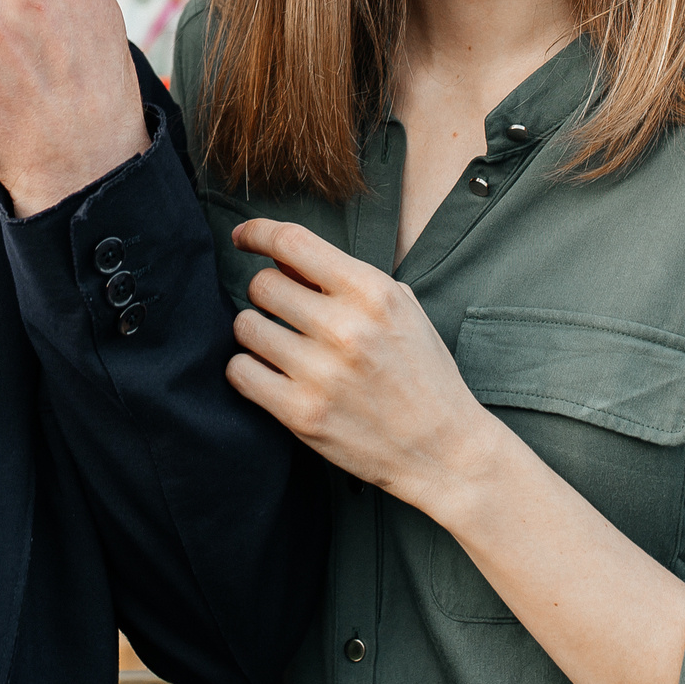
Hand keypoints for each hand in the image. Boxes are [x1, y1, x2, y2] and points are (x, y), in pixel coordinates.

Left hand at [224, 218, 509, 510]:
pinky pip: (240, 371)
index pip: (293, 242)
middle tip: (283, 312)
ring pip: (246, 326)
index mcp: (373, 292)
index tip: (243, 238)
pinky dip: (248, 370)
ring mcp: (321, 373)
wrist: (444, 450)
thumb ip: (345, 278)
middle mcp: (345, 328)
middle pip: (262, 284)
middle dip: (266, 294)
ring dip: (256, 333)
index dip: (257, 232)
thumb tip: (282, 258)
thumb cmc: (423, 375)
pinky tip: (270, 374)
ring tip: (281, 346)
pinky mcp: (302, 413)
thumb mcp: (401, 309)